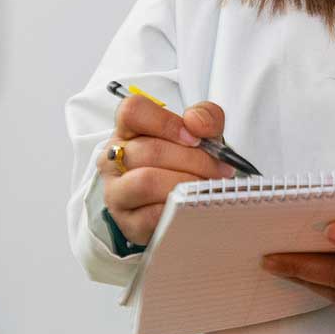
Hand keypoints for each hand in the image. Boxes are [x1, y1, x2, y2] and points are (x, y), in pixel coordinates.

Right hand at [99, 98, 230, 244]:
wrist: (176, 203)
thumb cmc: (183, 163)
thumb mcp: (199, 134)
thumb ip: (205, 117)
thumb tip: (196, 122)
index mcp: (128, 130)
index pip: (132, 111)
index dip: (166, 122)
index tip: (195, 138)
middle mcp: (115, 159)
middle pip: (149, 150)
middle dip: (193, 160)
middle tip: (219, 169)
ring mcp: (117, 192)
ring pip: (146, 181)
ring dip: (186, 183)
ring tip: (207, 186)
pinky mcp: (128, 222)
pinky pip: (152, 215)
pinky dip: (178, 208)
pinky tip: (193, 205)